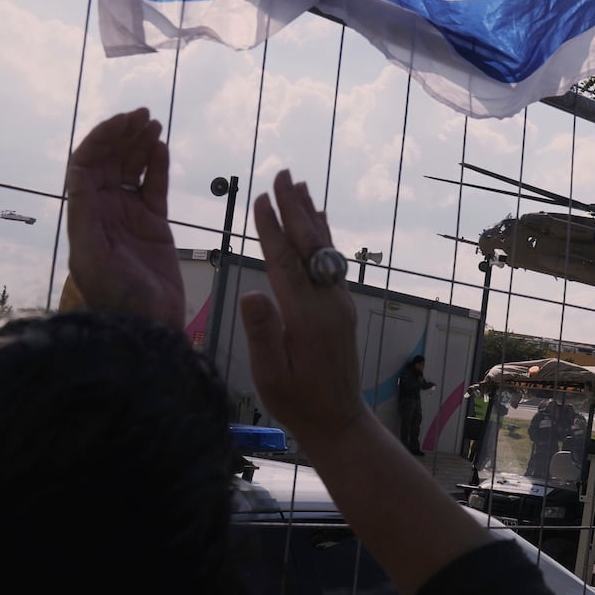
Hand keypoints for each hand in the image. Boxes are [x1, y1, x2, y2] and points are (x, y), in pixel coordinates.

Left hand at [65, 108, 185, 329]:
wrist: (147, 325)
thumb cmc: (115, 296)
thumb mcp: (92, 257)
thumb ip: (85, 216)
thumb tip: (79, 173)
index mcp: (84, 214)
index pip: (85, 165)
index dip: (101, 139)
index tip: (124, 122)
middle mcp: (103, 210)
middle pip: (109, 161)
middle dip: (123, 135)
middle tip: (145, 115)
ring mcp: (129, 215)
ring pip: (132, 168)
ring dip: (139, 144)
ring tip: (154, 124)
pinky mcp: (154, 223)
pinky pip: (154, 186)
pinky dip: (157, 165)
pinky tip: (161, 147)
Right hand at [239, 171, 362, 439]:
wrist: (337, 420)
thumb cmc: (296, 402)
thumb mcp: (270, 375)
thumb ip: (262, 334)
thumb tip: (252, 293)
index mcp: (306, 317)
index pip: (285, 262)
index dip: (272, 229)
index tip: (260, 199)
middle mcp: (328, 303)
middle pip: (310, 245)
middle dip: (294, 208)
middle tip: (283, 174)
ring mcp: (339, 302)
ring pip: (324, 249)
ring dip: (311, 214)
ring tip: (299, 185)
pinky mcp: (342, 306)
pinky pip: (332, 262)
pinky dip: (323, 236)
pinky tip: (318, 220)